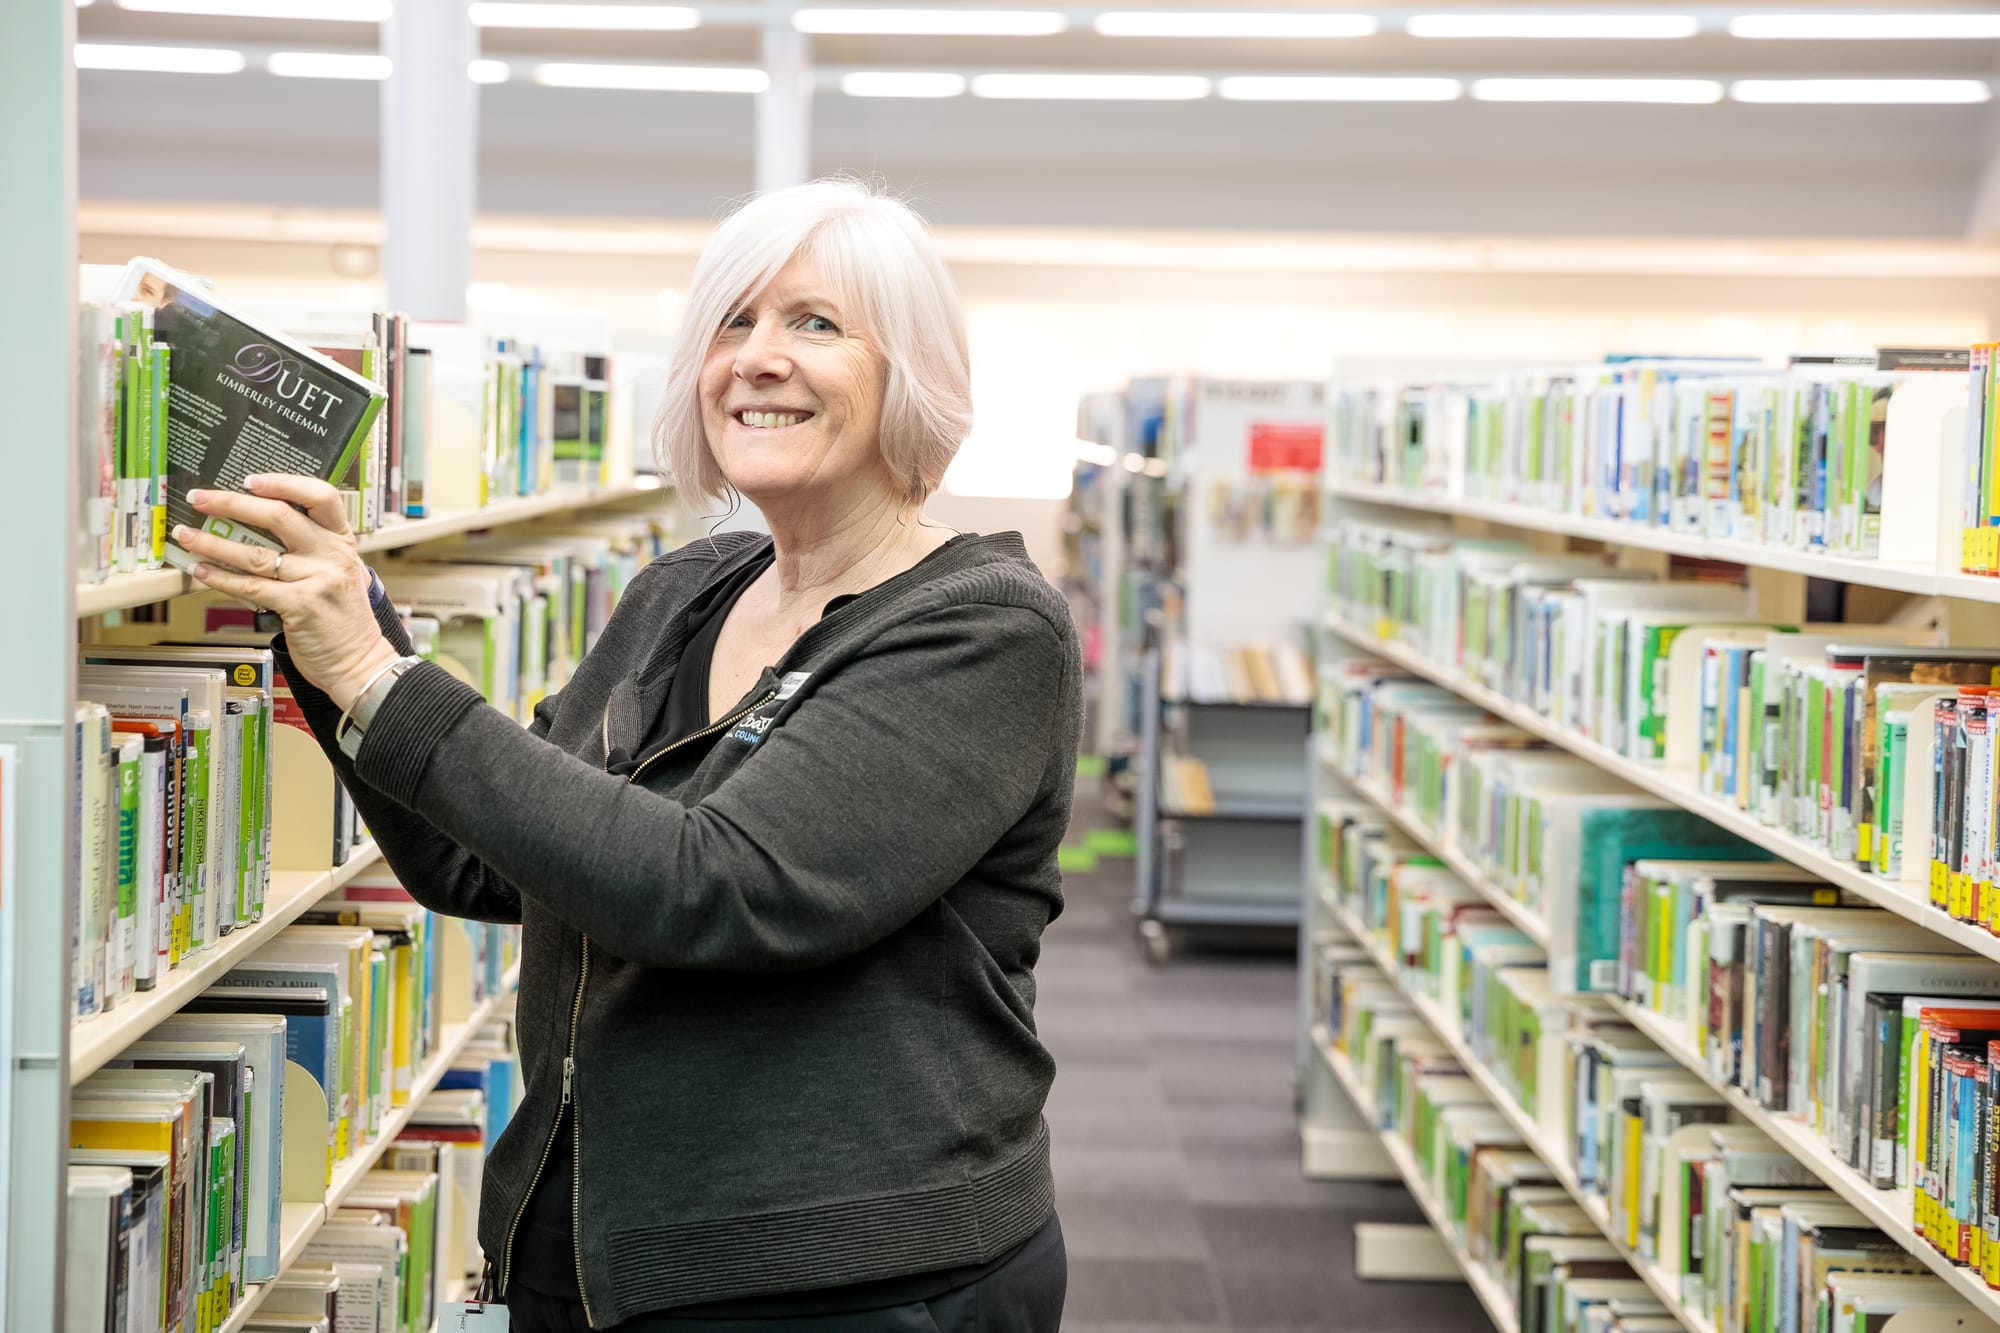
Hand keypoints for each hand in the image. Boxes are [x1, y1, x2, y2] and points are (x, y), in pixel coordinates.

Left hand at [180, 475, 398, 710]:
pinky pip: (251, 587)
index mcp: (342, 542)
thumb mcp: (339, 574)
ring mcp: (317, 580)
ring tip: (188, 535)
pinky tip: (202, 572)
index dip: (284, 482)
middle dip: (231, 503)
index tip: (250, 480)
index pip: (320, 496)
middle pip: (278, 515)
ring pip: (255, 553)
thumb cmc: (343, 620)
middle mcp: (331, 555)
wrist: (360, 661)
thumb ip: (312, 550)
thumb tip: (257, 529)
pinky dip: (221, 579)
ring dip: (213, 542)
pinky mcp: (300, 606)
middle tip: (201, 498)